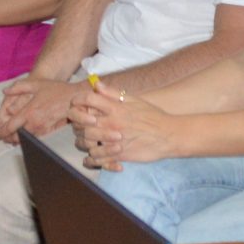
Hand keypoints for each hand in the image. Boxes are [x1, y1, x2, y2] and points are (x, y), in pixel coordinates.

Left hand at [0, 75, 82, 143]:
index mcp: (29, 111)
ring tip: (10, 140)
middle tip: (2, 139)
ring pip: (26, 140)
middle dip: (7, 139)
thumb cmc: (56, 90)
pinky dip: (28, 141)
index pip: (11, 126)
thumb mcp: (35, 84)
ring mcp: (42, 129)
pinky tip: (25, 138)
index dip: (1, 133)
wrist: (74, 99)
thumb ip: (18, 87)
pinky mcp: (49, 131)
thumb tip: (5, 91)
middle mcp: (34, 122)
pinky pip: (35, 139)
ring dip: (17, 141)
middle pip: (17, 137)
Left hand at [68, 89, 185, 167]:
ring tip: (87, 140)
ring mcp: (113, 140)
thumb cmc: (152, 116)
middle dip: (76, 123)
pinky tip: (94, 156)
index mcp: (115, 107)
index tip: (75, 104)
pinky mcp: (118, 155)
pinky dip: (92, 159)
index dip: (77, 100)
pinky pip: (96, 159)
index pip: (87, 99)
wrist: (168, 136)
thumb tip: (96, 83)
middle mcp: (111, 123)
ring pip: (84, 142)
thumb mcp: (133, 99)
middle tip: (80, 124)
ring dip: (82, 141)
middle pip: (81, 122)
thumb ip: (112, 93)